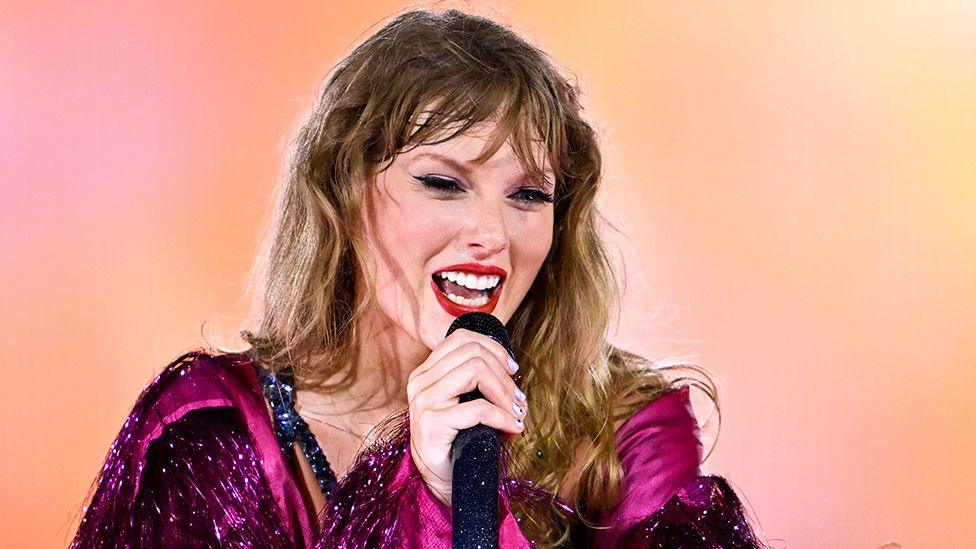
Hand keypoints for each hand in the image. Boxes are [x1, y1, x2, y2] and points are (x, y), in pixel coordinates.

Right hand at [406, 329, 527, 505]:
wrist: (440, 480)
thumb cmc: (457, 440)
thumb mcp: (464, 402)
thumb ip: (476, 380)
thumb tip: (511, 368)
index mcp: (426, 372)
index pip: (460, 338)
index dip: (493, 348)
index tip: (512, 369)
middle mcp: (420, 381)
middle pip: (472, 353)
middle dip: (504, 374)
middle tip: (519, 398)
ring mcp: (423, 401)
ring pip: (475, 371)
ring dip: (505, 392)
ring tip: (517, 411)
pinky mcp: (431, 423)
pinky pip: (478, 408)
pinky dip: (503, 416)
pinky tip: (512, 428)